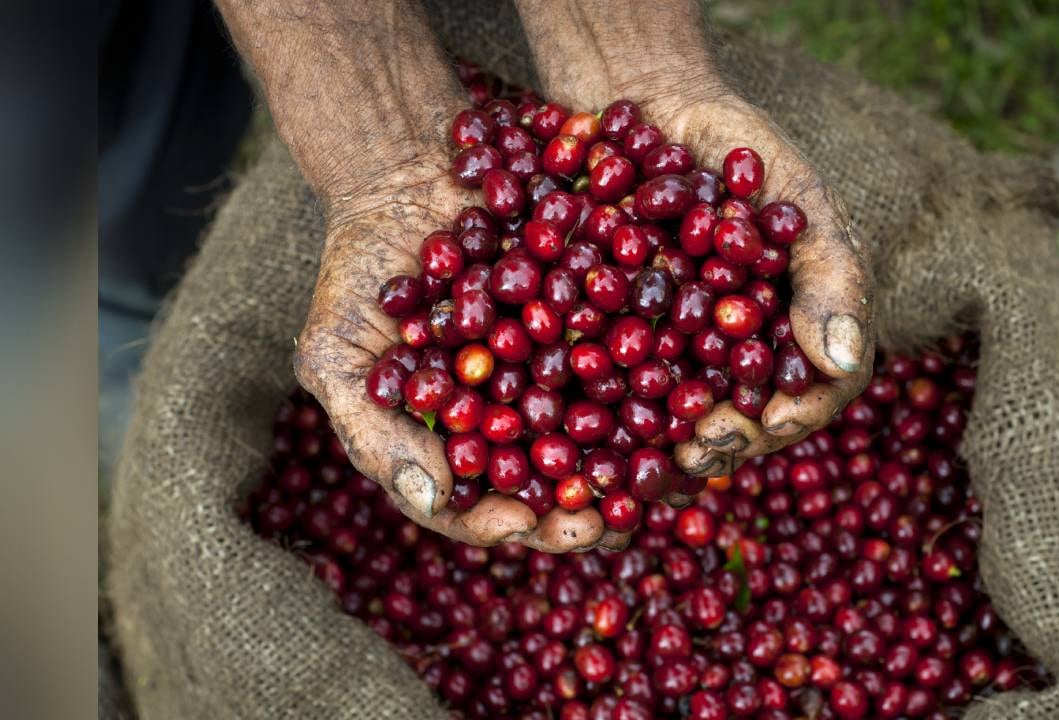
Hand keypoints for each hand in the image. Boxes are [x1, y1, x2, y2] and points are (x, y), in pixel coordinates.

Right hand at [295, 155, 622, 550]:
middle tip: (615, 521)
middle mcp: (520, 414)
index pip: (482, 503)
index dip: (504, 521)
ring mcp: (565, 367)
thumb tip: (434, 502)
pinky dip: (659, 371)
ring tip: (661, 473)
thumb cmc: (358, 274)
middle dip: (586, 505)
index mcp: (461, 440)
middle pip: (558, 478)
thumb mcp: (336, 355)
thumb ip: (374, 432)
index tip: (526, 524)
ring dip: (638, 456)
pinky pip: (633, 349)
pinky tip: (683, 386)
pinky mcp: (600, 315)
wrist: (404, 175)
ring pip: (608, 427)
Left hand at [515, 0, 875, 476]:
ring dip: (672, 446)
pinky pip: (619, 390)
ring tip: (654, 457)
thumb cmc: (735, 145)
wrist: (645, 107)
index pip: (815, 388)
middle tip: (702, 446)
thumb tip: (843, 361)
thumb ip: (828, 271)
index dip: (798, 413)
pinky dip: (610, 414)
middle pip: (748, 418)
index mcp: (795, 324)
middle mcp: (741, 350)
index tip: (771, 423)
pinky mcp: (619, 344)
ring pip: (684, 418)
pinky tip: (591, 428)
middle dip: (729, 441)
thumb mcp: (794, 194)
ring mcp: (680, 352)